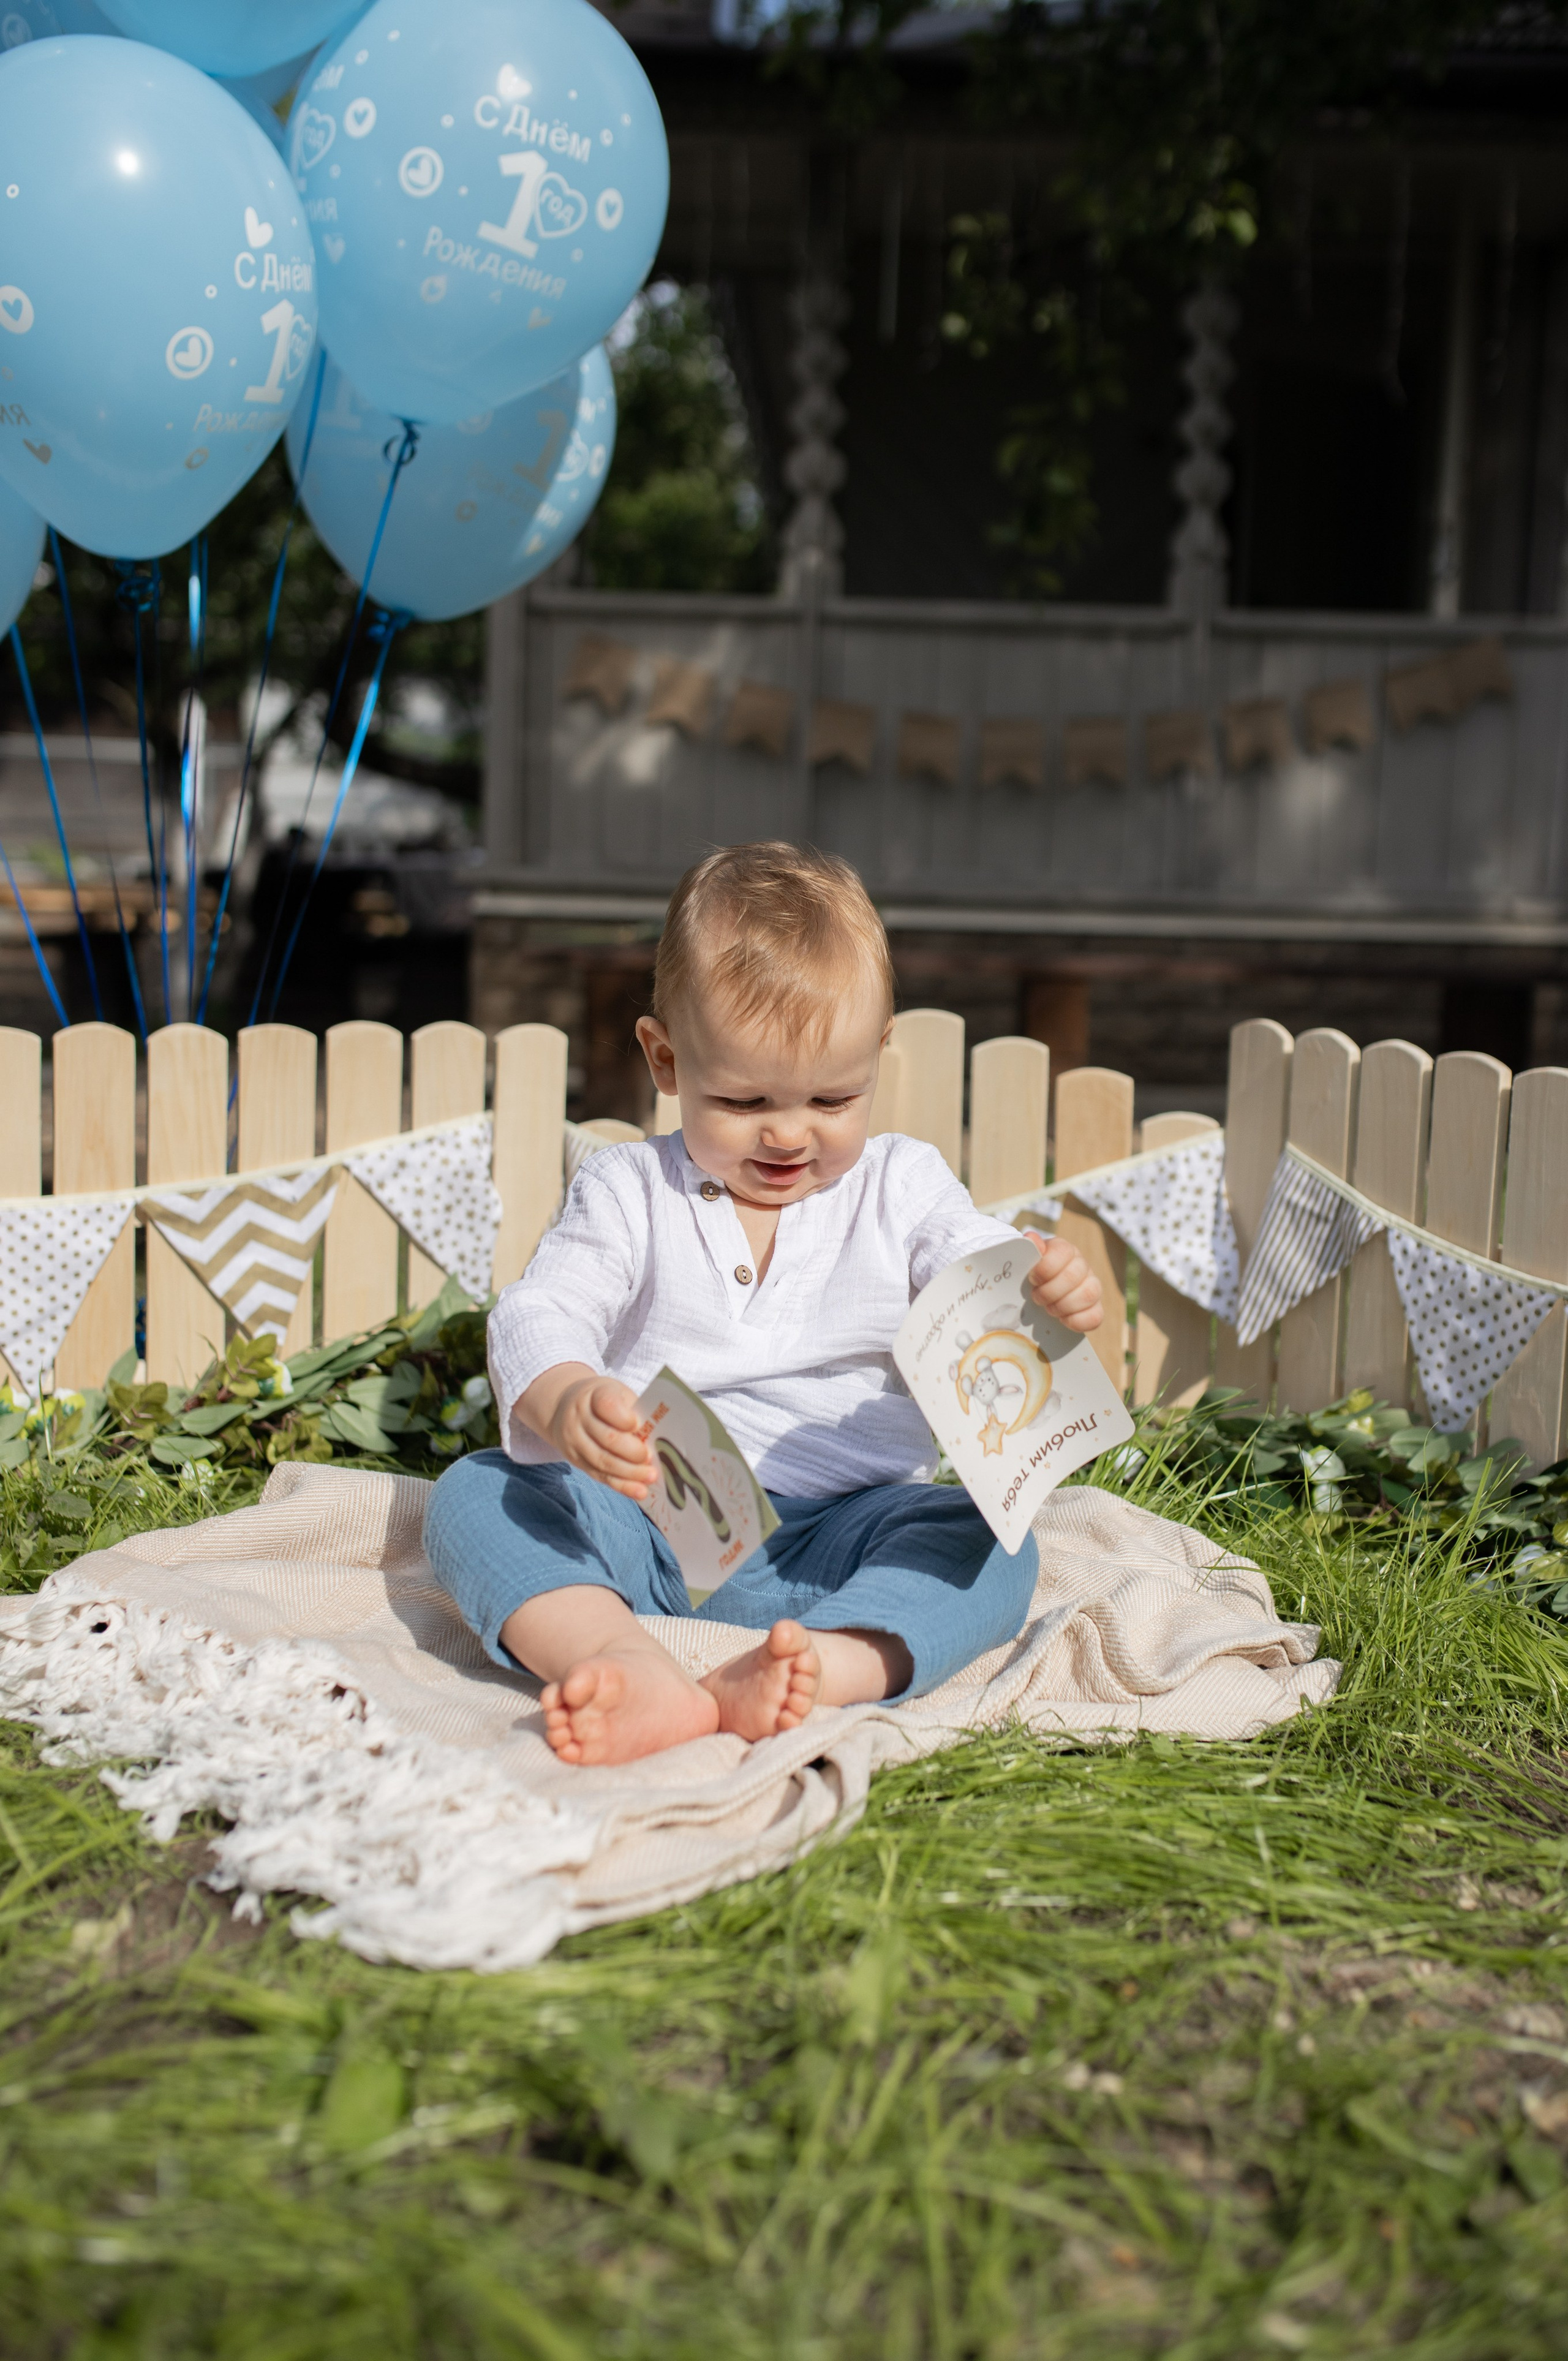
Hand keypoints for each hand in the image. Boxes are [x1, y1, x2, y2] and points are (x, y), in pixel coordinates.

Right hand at [550, 1375, 656, 1499]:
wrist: (563, 1406)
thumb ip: (634, 1410)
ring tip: (650, 1477)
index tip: (638, 1425)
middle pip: (607, 1439)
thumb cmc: (601, 1399)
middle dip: (632, 1452)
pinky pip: (600, 1476)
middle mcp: (580, 1418)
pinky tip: (639, 1491)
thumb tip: (658, 1437)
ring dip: (630, 1473)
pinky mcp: (576, 1461)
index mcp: (594, 1395)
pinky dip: (622, 1486)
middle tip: (650, 1458)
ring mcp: (575, 1441)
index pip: (607, 1405)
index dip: (624, 1419)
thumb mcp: (617, 1393)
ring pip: (603, 1461)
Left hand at [1024, 1230, 1102, 1332]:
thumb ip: (1028, 1250)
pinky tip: (1062, 1319)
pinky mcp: (1096, 1308)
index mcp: (1065, 1250)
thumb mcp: (1028, 1261)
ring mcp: (1092, 1287)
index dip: (1045, 1268)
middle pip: (1073, 1276)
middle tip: (1037, 1298)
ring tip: (1049, 1309)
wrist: (1043, 1293)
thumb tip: (1031, 1239)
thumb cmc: (1034, 1275)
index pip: (1063, 1252)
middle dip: (1050, 1291)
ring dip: (1063, 1306)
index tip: (1032, 1279)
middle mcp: (1082, 1266)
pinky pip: (1095, 1316)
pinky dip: (1076, 1321)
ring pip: (1088, 1295)